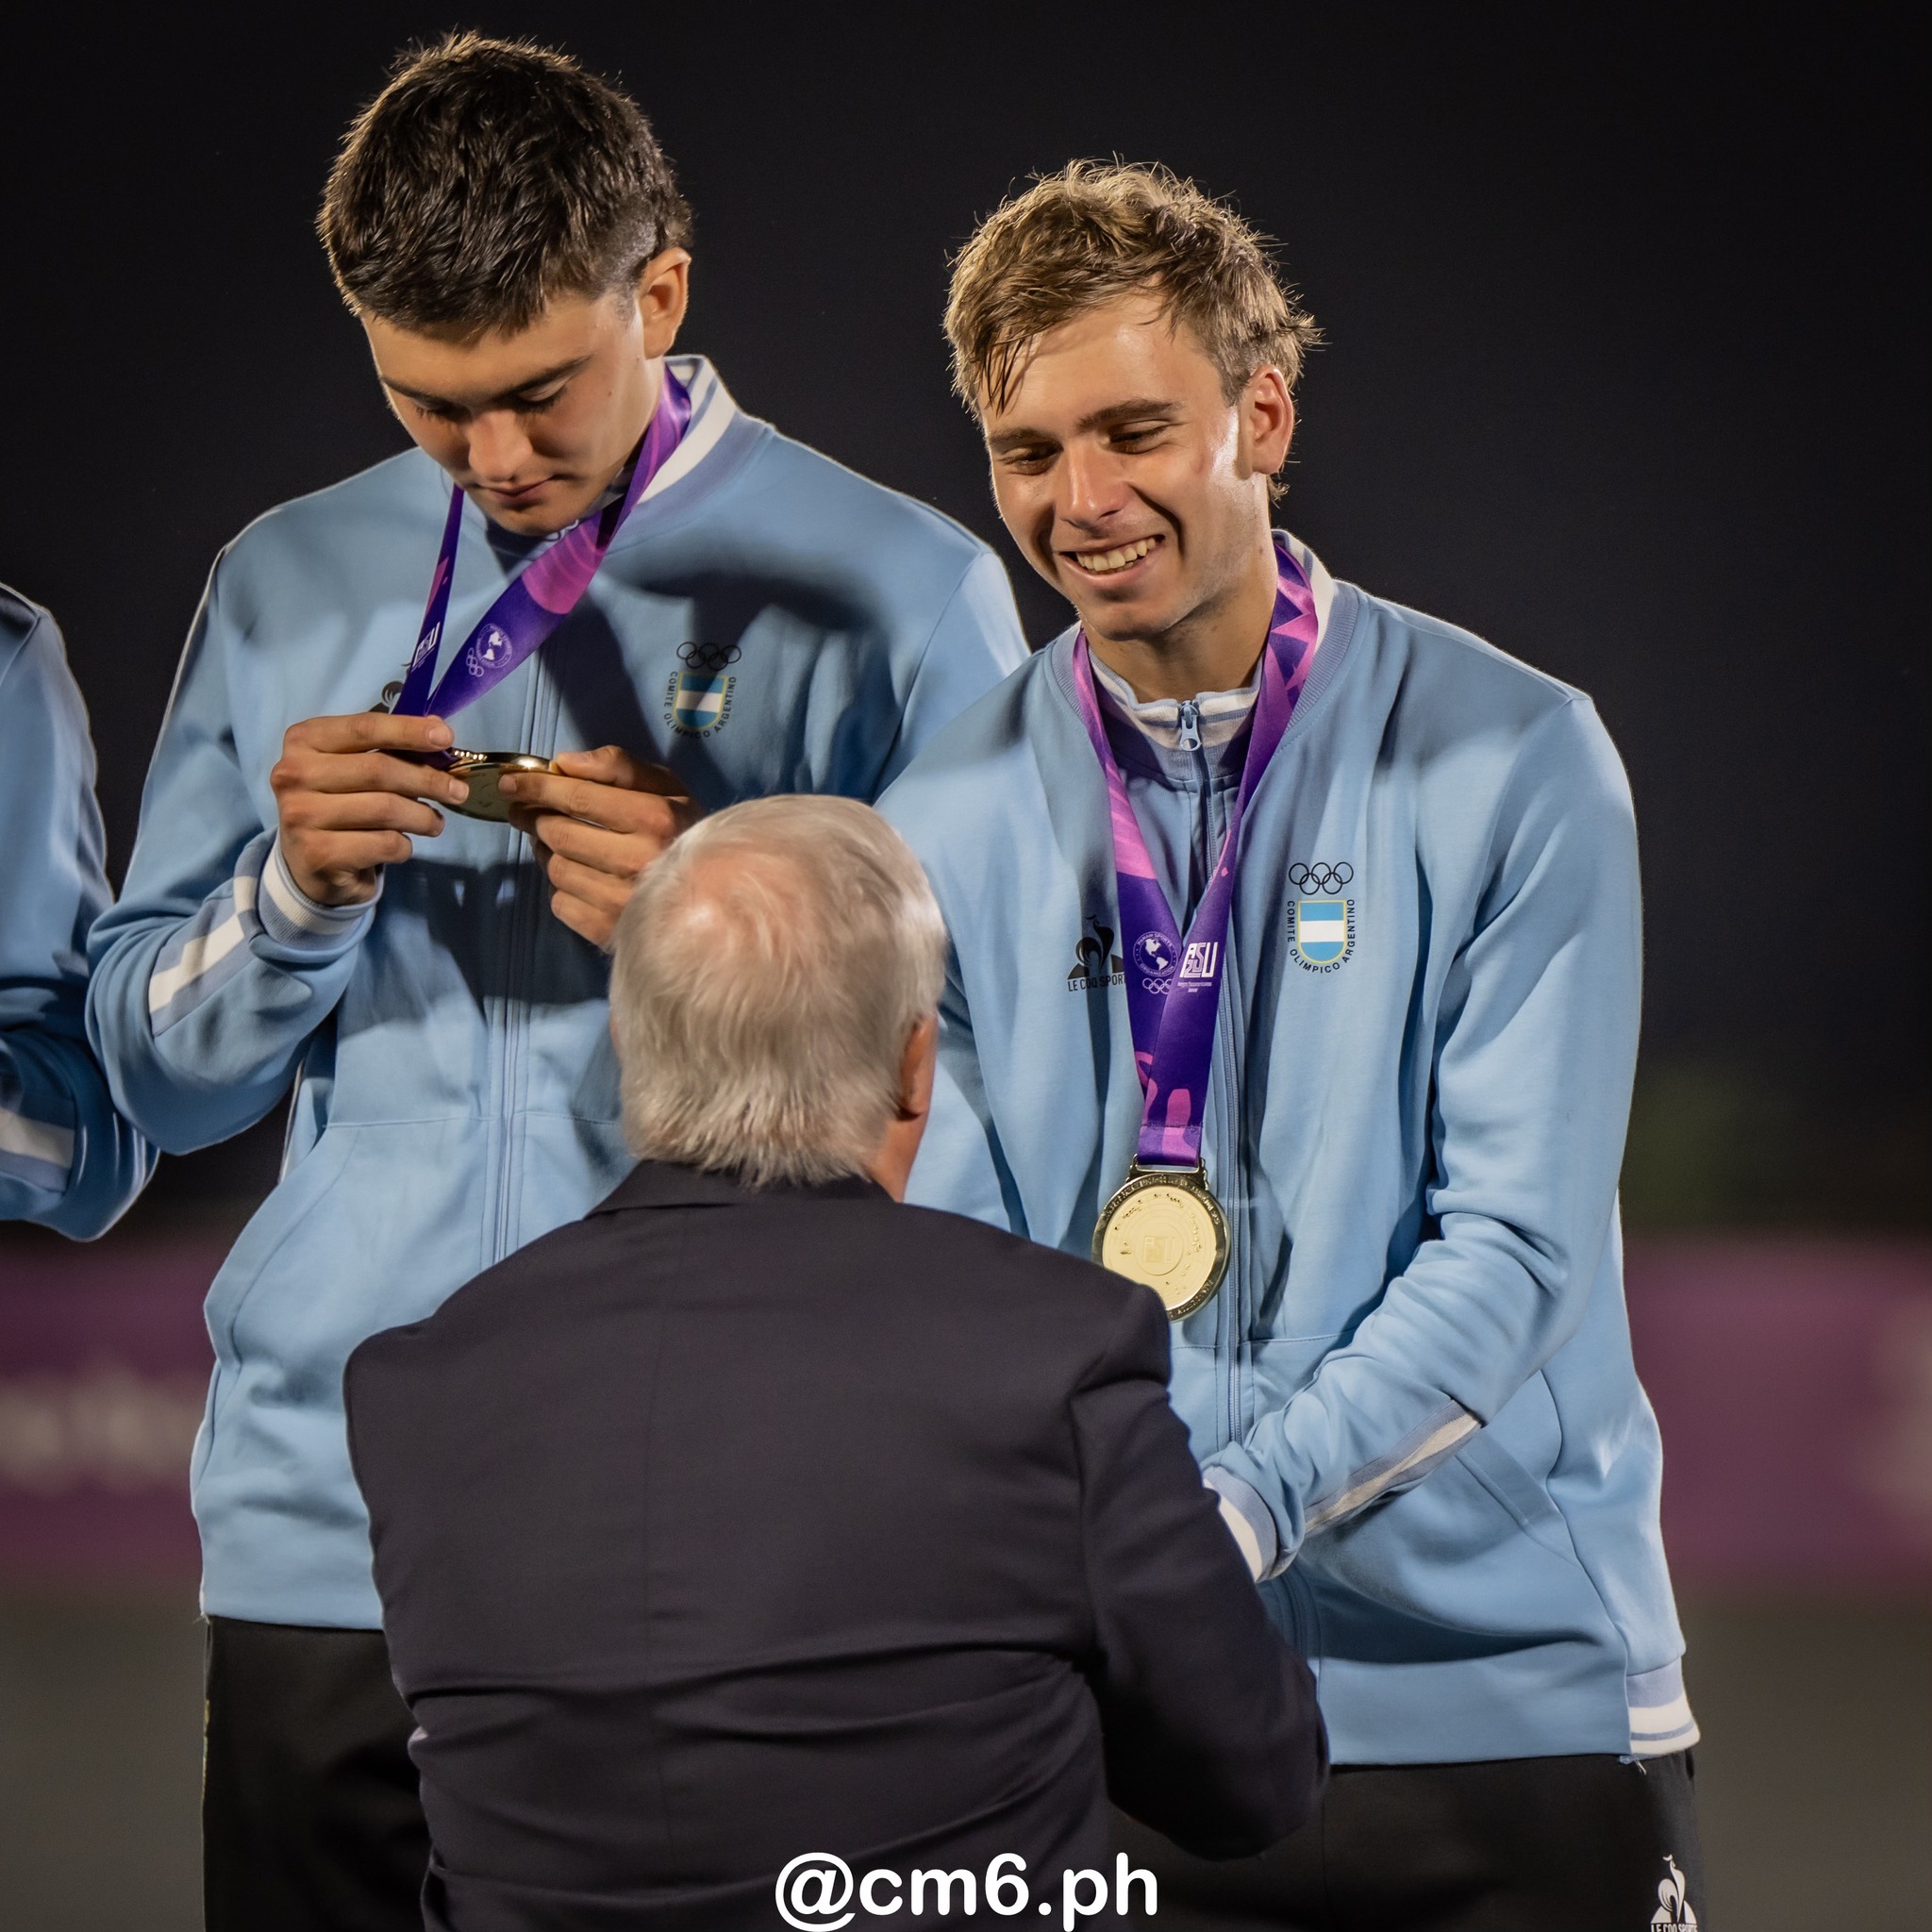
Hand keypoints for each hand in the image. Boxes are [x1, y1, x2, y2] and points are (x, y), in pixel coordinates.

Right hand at [270, 712, 466, 906]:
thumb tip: (438, 731)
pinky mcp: (318, 854)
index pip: (364, 728)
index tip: (447, 736)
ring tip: (435, 823)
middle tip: (458, 791)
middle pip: (378, 770)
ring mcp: (300, 816)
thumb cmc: (340, 805)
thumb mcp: (354, 768)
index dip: (408, 730)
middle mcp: (293, 774)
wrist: (309, 864)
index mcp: (303, 741)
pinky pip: (384, 844)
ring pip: (385, 809)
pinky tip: (401, 845)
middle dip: (427, 780)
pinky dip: (404, 845)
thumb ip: (389, 749)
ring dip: (423, 817)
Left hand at [499, 745, 698, 948]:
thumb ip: (618, 766)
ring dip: (548, 853)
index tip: (510, 782)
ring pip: (556, 870)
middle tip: (528, 813)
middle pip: (559, 833)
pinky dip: (563, 889)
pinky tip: (581, 877)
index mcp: (655, 817)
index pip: (577, 798)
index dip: (536, 787)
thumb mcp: (665, 786)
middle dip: (535, 819)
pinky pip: (562, 904)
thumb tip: (564, 764)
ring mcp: (624, 901)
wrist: (717, 893)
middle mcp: (639, 860)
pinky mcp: (611, 931)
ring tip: (559, 845)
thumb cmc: (683, 830)